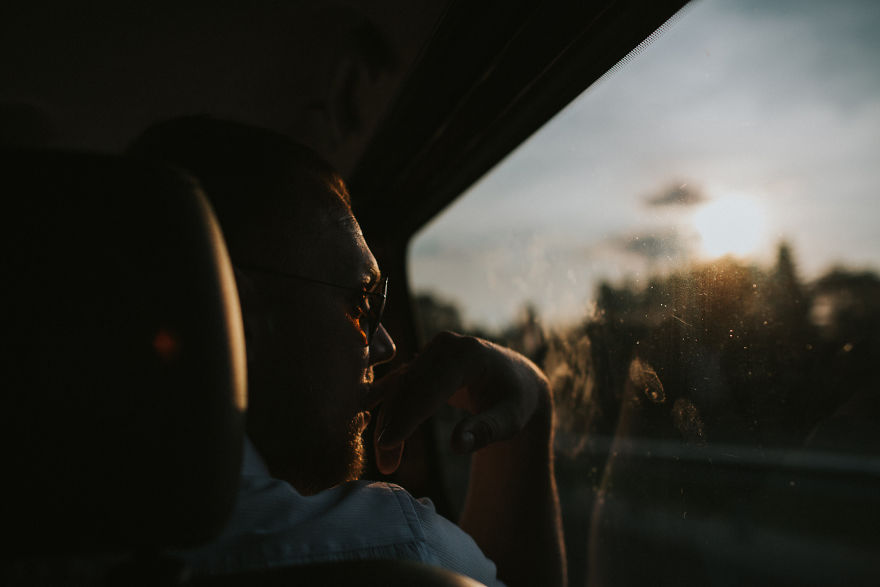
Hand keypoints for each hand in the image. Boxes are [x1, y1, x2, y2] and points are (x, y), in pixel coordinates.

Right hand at [365, 331, 551, 474]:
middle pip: (409, 386)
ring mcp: (432, 350)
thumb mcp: (511, 420)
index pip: (430, 385)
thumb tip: (457, 445)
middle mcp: (446, 345)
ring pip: (398, 387)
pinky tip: (379, 434)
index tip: (388, 444)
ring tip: (388, 462)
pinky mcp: (423, 360)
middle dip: (393, 425)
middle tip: (386, 465)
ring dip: (388, 423)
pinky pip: (399, 386)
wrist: (518, 381)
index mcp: (468, 353)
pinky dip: (388, 411)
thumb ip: (486, 430)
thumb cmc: (517, 402)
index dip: (407, 416)